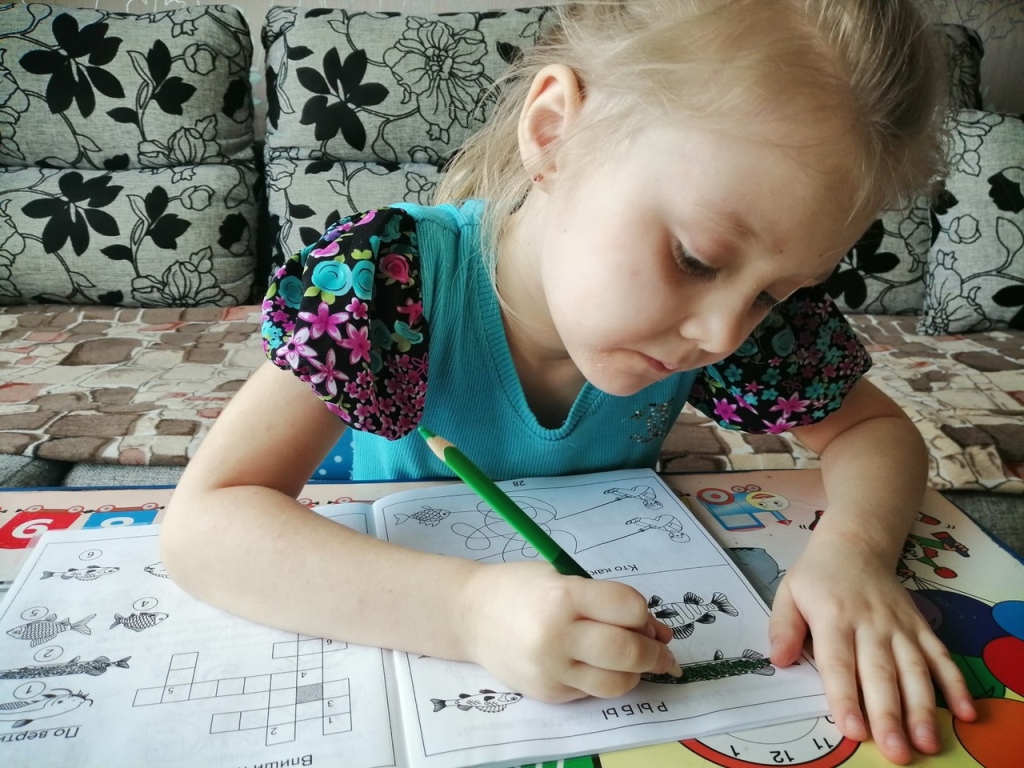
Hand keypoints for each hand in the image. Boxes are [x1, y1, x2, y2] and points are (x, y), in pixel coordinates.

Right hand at [460, 562, 675, 701]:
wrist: (469, 616)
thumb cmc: (519, 588)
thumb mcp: (562, 578)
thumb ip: (609, 602)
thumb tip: (659, 633)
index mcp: (562, 597)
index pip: (628, 608)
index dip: (642, 612)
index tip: (640, 614)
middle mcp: (557, 637)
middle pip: (628, 652)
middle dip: (655, 652)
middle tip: (661, 648)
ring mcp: (551, 670)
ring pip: (617, 682)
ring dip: (636, 672)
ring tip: (634, 659)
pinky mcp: (548, 693)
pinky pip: (593, 691)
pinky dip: (606, 679)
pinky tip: (597, 664)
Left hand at [769, 536, 975, 764]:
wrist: (854, 544)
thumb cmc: (818, 577)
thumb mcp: (789, 593)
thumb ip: (782, 627)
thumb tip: (778, 661)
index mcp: (833, 617)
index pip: (839, 663)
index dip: (846, 697)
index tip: (853, 730)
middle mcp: (870, 624)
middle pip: (880, 673)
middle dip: (889, 715)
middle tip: (896, 752)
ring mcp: (900, 626)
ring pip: (914, 669)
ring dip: (922, 708)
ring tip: (927, 742)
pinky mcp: (920, 626)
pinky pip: (941, 656)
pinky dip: (955, 684)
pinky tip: (965, 712)